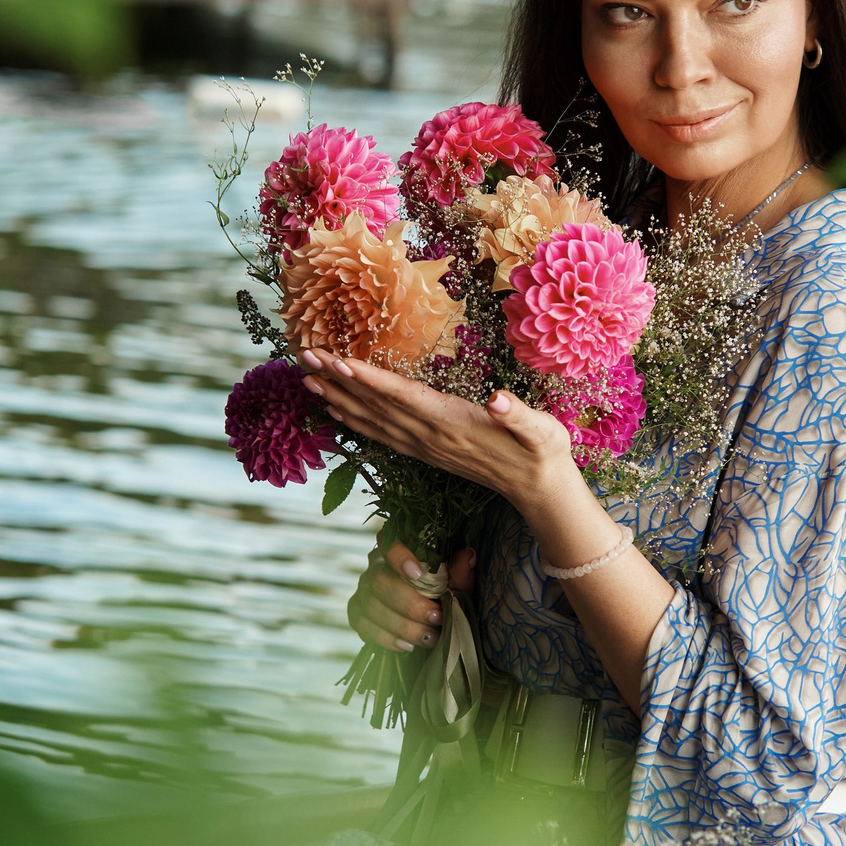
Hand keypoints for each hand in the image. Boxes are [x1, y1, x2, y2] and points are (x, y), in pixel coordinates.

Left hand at [298, 349, 574, 513]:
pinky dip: (355, 420)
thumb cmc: (542, 451)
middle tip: (303, 356)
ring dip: (338, 399)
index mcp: (453, 423)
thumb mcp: (542, 430)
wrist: (538, 488)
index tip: (337, 361)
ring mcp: (425, 446)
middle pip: (374, 406)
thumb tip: (501, 401)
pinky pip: (382, 434)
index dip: (367, 379)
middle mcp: (430, 436)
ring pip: (372, 420)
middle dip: (337, 381)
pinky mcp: (426, 452)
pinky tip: (338, 410)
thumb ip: (521, 416)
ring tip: (307, 379)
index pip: (401, 397)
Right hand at [349, 538, 476, 651]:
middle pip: (380, 581)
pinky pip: (364, 626)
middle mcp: (376, 567)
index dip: (399, 556)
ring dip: (403, 626)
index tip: (418, 574)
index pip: (389, 542)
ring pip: (372, 607)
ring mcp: (363, 591)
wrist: (431, 622)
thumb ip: (459, 574)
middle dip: (409, 603)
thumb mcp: (457, 585)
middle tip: (437, 618)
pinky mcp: (357, 614)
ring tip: (430, 638)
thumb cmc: (444, 595)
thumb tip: (467, 556)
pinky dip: (387, 638)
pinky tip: (408, 646)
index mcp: (399, 550)